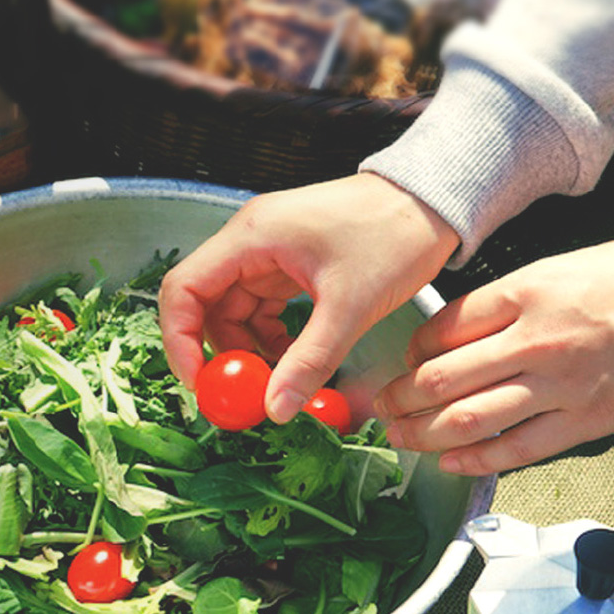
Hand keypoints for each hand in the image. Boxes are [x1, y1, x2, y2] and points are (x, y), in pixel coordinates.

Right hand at [158, 173, 458, 422]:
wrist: (432, 204)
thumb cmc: (393, 236)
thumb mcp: (349, 307)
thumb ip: (308, 362)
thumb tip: (274, 409)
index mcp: (252, 237)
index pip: (184, 289)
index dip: (180, 340)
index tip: (199, 382)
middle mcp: (251, 242)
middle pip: (207, 306)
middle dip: (221, 353)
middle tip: (244, 394)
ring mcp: (269, 255)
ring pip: (235, 314)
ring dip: (249, 351)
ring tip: (279, 379)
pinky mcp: (289, 268)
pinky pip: (262, 311)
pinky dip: (270, 340)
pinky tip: (294, 358)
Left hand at [375, 232, 613, 473]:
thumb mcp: (568, 267)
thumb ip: (512, 300)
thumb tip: (462, 331)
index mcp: (527, 293)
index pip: (442, 330)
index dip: (412, 352)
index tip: (405, 362)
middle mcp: (534, 341)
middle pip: (440, 379)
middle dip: (399, 398)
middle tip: (383, 407)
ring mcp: (558, 386)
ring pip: (467, 420)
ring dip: (422, 433)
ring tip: (400, 438)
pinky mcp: (584, 423)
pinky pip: (514, 450)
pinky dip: (474, 461)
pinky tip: (449, 463)